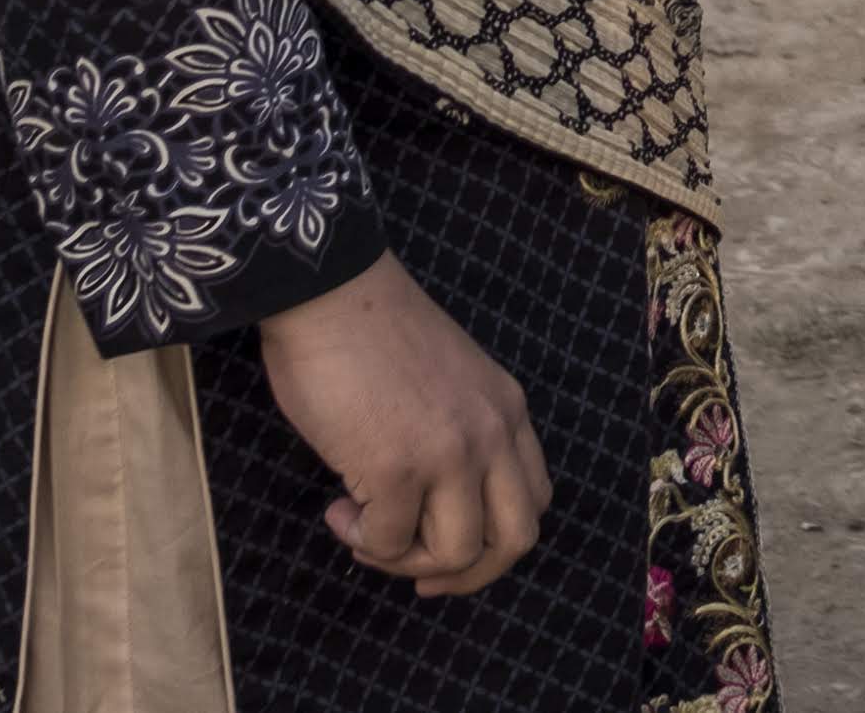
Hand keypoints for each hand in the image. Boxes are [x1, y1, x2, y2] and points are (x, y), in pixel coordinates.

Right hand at [258, 254, 548, 596]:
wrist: (330, 290)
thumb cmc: (370, 334)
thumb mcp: (449, 384)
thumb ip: (459, 436)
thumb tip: (430, 509)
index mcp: (508, 410)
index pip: (534, 499)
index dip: (494, 542)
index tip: (445, 550)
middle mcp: (493, 433)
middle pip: (515, 540)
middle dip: (465, 574)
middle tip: (414, 572)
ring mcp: (450, 451)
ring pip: (457, 552)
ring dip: (402, 558)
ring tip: (363, 530)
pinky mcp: (397, 466)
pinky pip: (388, 540)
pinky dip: (360, 540)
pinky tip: (337, 508)